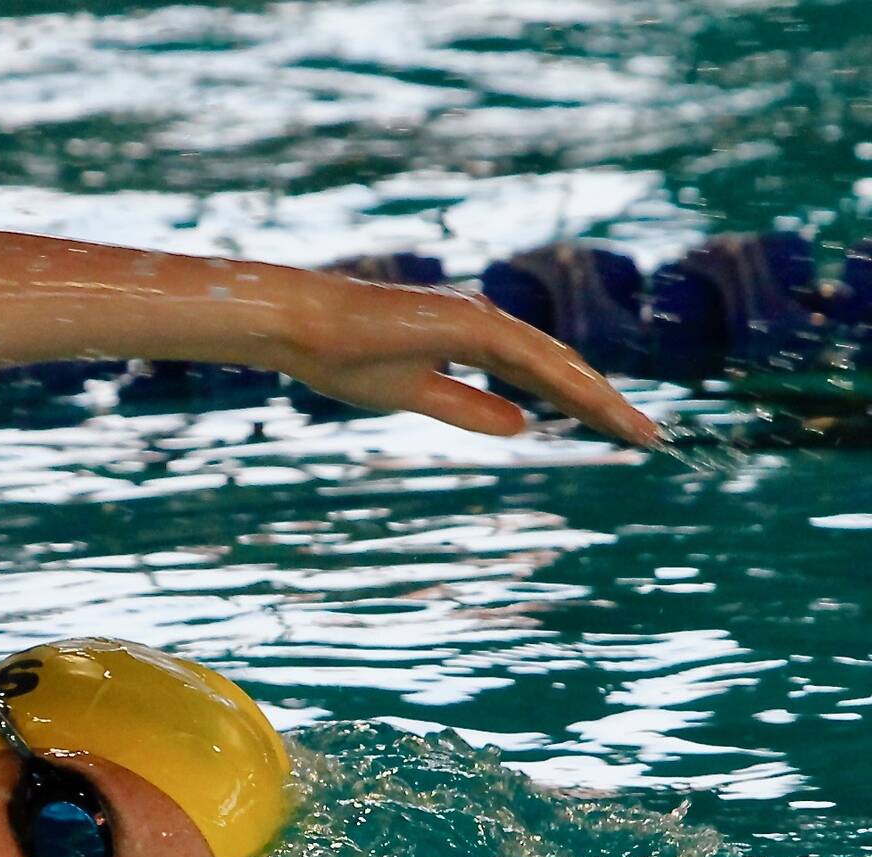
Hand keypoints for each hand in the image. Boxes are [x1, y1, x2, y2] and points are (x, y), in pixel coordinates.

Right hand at [264, 275, 660, 447]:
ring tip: (639, 433)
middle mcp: (487, 323)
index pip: (543, 376)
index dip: (583, 405)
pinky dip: (567, 384)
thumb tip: (523, 424)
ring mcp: (480, 319)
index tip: (618, 433)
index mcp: (474, 339)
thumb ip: (468, 408)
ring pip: (557, 363)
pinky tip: (599, 408)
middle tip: (650, 439)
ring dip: (601, 399)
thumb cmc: (344, 357)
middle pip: (562, 369)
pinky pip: (530, 358)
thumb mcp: (415, 394)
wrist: (305, 328)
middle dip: (607, 405)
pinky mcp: (468, 323)